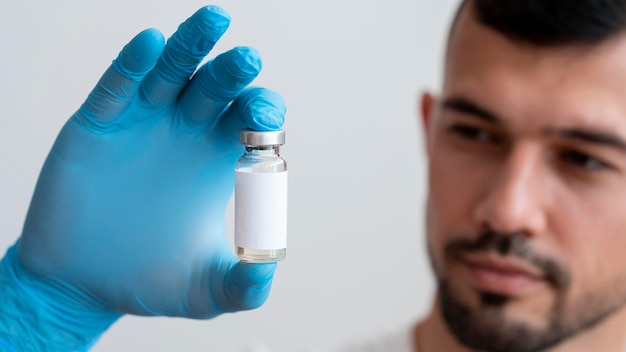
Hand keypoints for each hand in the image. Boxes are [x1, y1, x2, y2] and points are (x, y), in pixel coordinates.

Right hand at [0, 5, 284, 349]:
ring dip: (191, 46)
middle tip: (251, 61)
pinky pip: (116, 88)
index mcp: (216, 159)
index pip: (247, 120)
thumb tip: (270, 268)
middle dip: (234, 72)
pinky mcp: (97, 127)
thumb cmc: (148, 282)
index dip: (260, 114)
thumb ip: (244, 286)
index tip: (266, 125)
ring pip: (170, 72)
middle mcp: (183, 132)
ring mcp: (140, 124)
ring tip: (217, 20)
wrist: (82, 286)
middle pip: (216, 87)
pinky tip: (150, 44)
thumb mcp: (206, 291)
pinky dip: (131, 65)